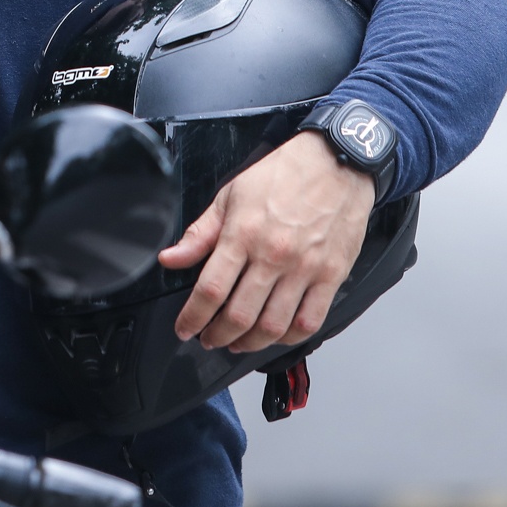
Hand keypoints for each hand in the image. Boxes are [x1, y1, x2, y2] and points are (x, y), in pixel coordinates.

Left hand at [157, 131, 373, 353]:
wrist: (336, 162)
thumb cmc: (283, 175)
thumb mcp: (230, 196)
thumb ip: (200, 234)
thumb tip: (171, 259)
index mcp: (243, 234)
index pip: (210, 290)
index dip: (192, 317)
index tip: (185, 328)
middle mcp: (274, 255)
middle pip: (240, 315)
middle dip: (217, 335)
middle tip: (208, 338)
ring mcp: (305, 269)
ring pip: (273, 326)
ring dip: (250, 343)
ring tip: (237, 342)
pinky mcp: (331, 276)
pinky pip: (309, 321)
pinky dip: (289, 338)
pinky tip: (275, 335)